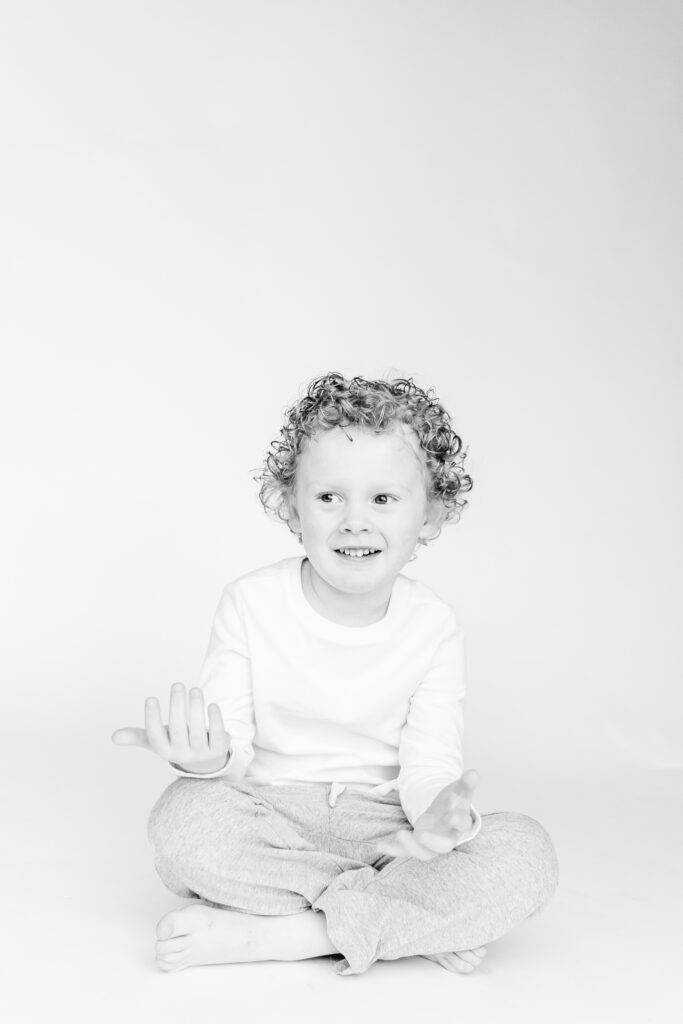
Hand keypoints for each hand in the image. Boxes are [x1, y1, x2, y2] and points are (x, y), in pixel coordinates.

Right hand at [112, 682, 231, 773]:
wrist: (206, 762)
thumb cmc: (178, 743)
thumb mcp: (159, 741)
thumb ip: (139, 736)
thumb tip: (113, 737)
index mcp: (165, 750)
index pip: (155, 736)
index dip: (152, 718)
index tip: (151, 698)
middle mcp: (182, 754)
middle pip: (178, 730)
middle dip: (177, 706)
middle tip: (177, 685)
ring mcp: (202, 754)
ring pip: (199, 731)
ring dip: (196, 708)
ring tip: (195, 689)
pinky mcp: (219, 749)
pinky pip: (218, 736)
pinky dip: (215, 720)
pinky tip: (212, 705)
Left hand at [375, 769, 479, 860]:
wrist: (444, 814)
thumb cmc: (454, 802)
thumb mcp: (459, 790)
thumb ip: (466, 783)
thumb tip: (474, 773)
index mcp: (460, 823)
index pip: (462, 824)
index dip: (458, 821)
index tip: (452, 815)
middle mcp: (447, 837)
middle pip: (444, 845)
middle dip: (433, 841)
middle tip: (421, 834)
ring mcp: (431, 842)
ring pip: (424, 853)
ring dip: (411, 846)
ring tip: (400, 833)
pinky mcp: (416, 844)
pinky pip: (404, 851)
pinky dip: (393, 849)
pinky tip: (379, 845)